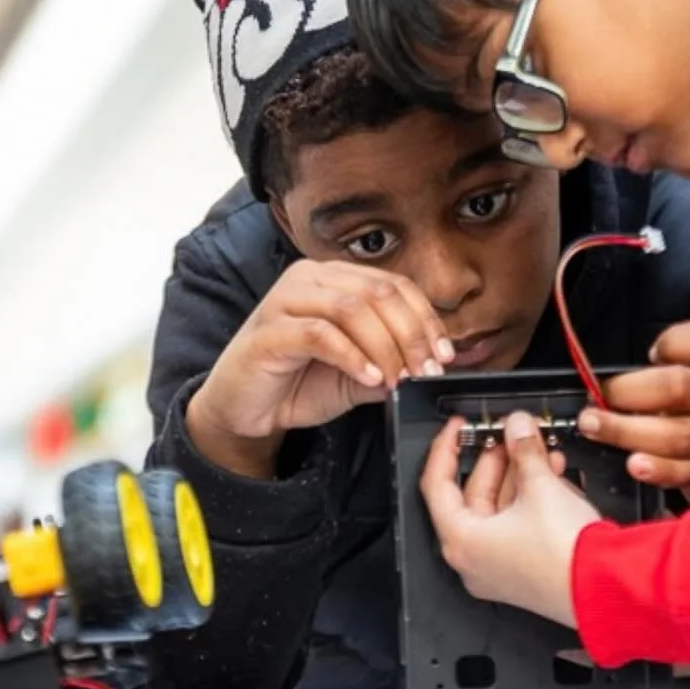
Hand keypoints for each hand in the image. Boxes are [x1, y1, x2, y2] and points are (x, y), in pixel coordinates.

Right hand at [187, 259, 452, 478]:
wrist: (245, 409)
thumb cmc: (299, 382)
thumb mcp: (359, 373)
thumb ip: (393, 362)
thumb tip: (436, 363)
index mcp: (335, 279)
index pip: (394, 285)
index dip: (425, 318)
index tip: (444, 354)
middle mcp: (310, 279)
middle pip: (378, 292)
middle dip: (411, 334)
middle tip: (426, 370)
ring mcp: (285, 300)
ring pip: (352, 308)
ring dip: (385, 347)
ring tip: (398, 378)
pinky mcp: (269, 330)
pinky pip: (321, 334)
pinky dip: (353, 357)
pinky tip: (369, 378)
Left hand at [421, 411, 602, 625]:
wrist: (605, 587)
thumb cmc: (566, 555)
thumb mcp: (541, 488)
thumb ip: (524, 450)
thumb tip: (518, 428)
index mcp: (462, 542)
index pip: (438, 484)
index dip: (446, 448)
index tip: (457, 427)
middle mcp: (474, 560)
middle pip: (474, 495)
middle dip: (496, 459)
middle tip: (510, 433)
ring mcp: (499, 568)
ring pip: (500, 509)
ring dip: (519, 475)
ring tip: (537, 449)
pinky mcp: (524, 571)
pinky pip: (518, 525)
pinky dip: (531, 498)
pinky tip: (550, 474)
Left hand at [579, 318, 689, 505]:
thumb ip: (659, 363)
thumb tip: (602, 375)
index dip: (678, 343)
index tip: (653, 352)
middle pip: (679, 389)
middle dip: (630, 392)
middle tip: (597, 396)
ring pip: (677, 436)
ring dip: (629, 432)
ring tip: (595, 428)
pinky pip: (684, 471)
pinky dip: (658, 470)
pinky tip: (635, 465)